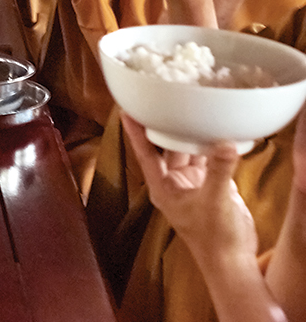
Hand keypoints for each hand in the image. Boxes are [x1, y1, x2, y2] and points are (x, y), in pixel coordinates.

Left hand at [122, 115, 257, 265]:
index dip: (135, 131)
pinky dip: (212, 145)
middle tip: (164, 97)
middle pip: (165, 146)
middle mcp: (173, 181)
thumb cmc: (215, 240)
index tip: (126, 108)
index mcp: (162, 186)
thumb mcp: (215, 202)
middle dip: (165, 124)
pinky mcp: (211, 184)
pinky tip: (217, 128)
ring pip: (187, 150)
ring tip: (192, 105)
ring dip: (191, 133)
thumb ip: (218, 171)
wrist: (233, 262)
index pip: (144, 152)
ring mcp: (192, 182)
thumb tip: (224, 142)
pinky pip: (208, 158)